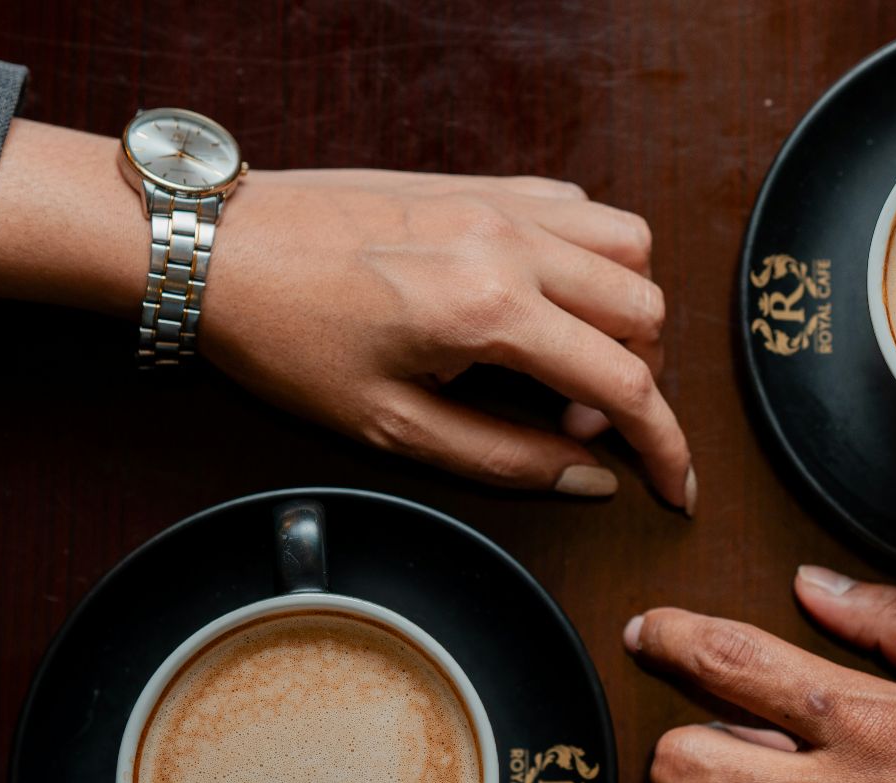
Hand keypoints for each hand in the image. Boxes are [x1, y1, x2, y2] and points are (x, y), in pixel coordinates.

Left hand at [202, 168, 691, 507]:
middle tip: (573, 424)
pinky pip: (582, 209)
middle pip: (645, 312)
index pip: (626, 383)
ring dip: (626, 312)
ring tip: (569, 357)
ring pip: (630, 248)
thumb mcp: (392, 427)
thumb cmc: (288, 339)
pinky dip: (593, 259)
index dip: (666, 446)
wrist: (219, 248)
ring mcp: (502, 202)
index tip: (677, 486)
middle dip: (636, 382)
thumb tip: (590, 478)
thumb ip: (505, 459)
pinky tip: (545, 299)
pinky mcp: (483, 183)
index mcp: (490, 310)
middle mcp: (512, 243)